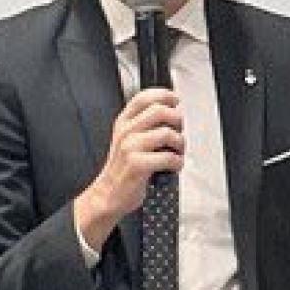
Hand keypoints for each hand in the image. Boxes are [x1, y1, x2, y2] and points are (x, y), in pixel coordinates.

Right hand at [74, 88, 183, 251]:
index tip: (175, 100)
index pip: (144, 97)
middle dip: (177, 120)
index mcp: (123, 122)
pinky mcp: (138, 165)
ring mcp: (130, 147)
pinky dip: (178, 163)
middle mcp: (126, 131)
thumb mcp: (126, 139)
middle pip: (160, 111)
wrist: (109, 193)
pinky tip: (173, 166)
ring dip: (180, 144)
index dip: (164, 95)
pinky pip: (169, 158)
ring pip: (167, 133)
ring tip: (177, 152)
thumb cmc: (123, 168)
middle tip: (179, 131)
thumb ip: (143, 124)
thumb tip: (171, 111)